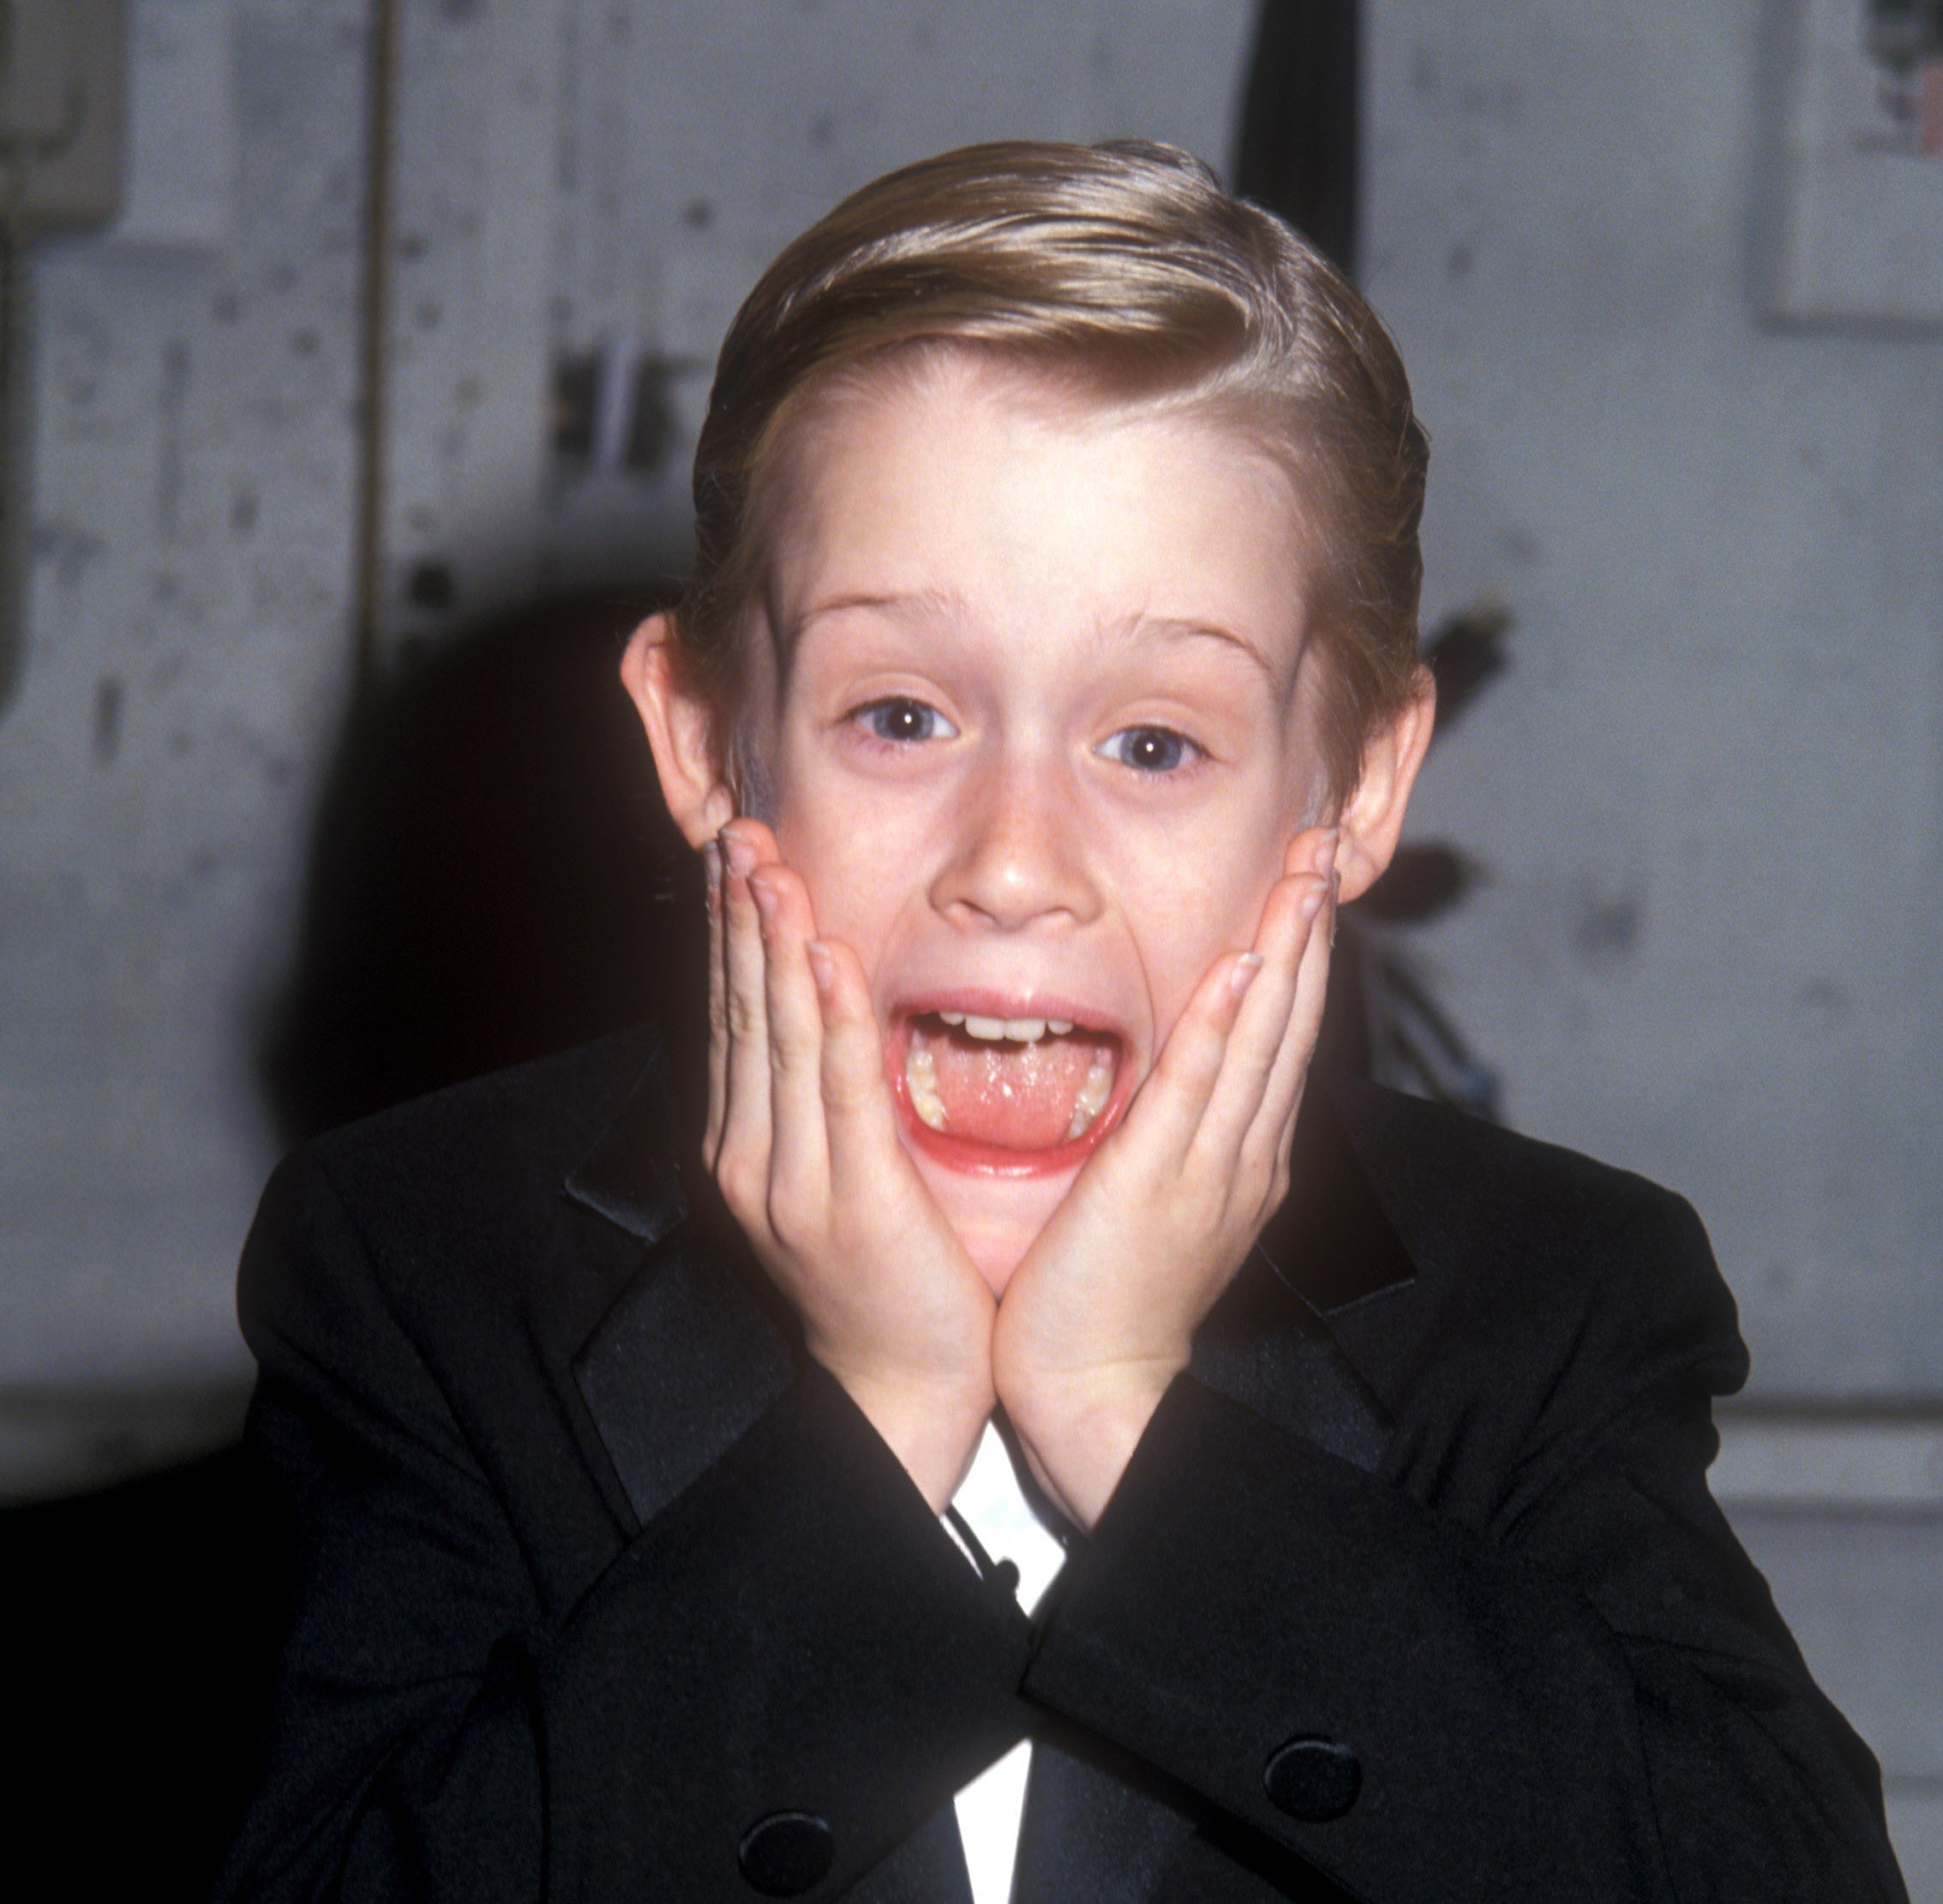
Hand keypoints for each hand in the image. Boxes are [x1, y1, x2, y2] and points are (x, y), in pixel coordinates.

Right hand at [708, 820, 994, 1509]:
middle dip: (739, 917)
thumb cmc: (884, 1276)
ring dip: (774, 946)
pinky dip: (832, 1021)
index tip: (733, 855)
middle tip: (736, 829)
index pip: (733, 1016)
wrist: (902, 1387)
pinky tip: (829, 960)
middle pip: (743, 1012)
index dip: (731, 932)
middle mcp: (751, 1155)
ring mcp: (793, 1181)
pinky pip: (840, 1093)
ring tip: (769, 866)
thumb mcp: (832, 1176)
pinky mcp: (852, 1202)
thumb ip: (817, 1099)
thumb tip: (820, 1009)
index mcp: (746, 1145)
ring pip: (780, 1039)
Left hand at [992, 828, 1338, 1529]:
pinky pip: (1200, 1089)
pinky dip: (1228, 1024)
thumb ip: (1174, 1135)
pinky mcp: (1160, 1181)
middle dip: (1308, 925)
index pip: (1278, 1033)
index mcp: (1241, 1156)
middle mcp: (1244, 1153)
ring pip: (1262, 1038)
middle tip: (1323, 840)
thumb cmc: (1107, 1298)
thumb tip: (1175, 1076)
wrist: (1095, 1390)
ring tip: (1305, 871)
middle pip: (1288, 1019)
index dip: (1298, 951)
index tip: (1305, 879)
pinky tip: (1248, 965)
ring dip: (1286, 949)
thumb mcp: (1156, 1201)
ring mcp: (1211, 1166)